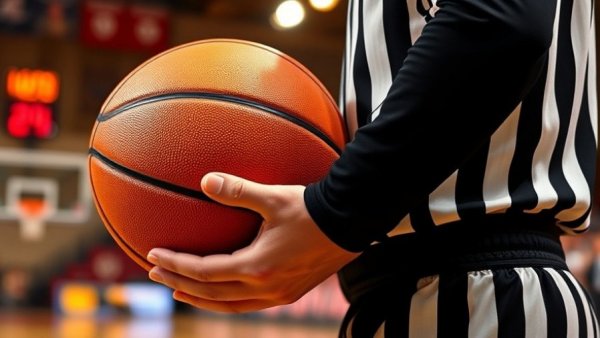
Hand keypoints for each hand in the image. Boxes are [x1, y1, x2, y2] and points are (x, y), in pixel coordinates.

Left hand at [147, 172, 359, 312]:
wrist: (351, 221)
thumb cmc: (312, 209)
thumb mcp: (274, 197)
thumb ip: (237, 190)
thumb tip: (205, 180)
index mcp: (258, 267)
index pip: (204, 272)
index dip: (176, 264)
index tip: (153, 255)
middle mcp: (267, 288)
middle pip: (211, 294)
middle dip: (179, 284)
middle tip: (155, 274)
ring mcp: (280, 295)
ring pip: (230, 306)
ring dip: (201, 298)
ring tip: (180, 291)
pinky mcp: (291, 294)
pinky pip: (249, 305)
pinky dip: (227, 300)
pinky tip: (221, 292)